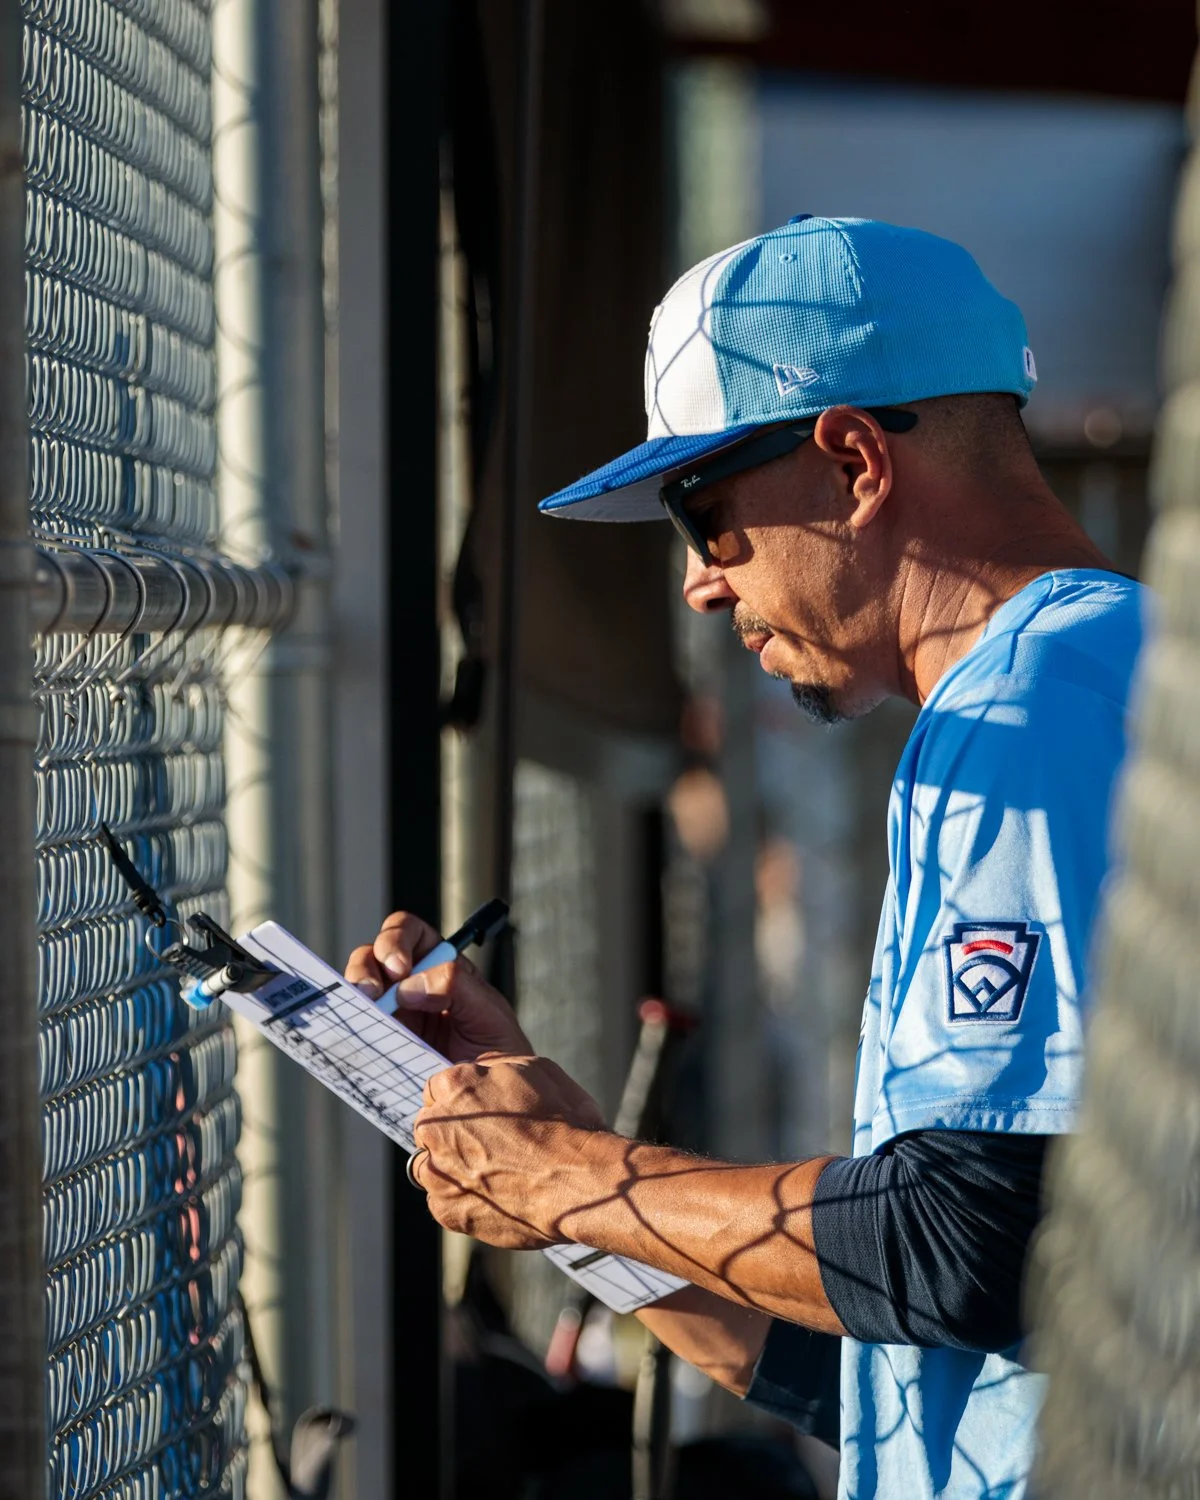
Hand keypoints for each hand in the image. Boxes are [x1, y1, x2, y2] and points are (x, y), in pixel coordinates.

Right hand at [345, 911, 530, 1062]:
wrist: (495, 1100)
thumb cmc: (498, 1051)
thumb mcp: (489, 1012)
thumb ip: (457, 986)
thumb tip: (407, 987)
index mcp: (440, 966)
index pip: (410, 933)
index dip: (398, 940)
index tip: (400, 968)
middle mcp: (411, 984)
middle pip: (373, 954)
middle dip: (367, 966)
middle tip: (373, 992)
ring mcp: (392, 1014)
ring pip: (358, 987)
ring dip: (354, 991)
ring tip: (366, 1010)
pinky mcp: (380, 1043)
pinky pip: (355, 1026)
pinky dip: (348, 1023)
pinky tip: (354, 1031)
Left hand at [411, 1054, 609, 1248]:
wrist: (577, 1182)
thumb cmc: (563, 1123)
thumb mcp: (536, 1069)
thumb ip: (496, 1068)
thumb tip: (482, 1069)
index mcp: (454, 1086)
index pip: (438, 1088)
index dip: (462, 1101)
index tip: (482, 1114)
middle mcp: (435, 1127)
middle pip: (431, 1127)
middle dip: (452, 1133)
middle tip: (490, 1144)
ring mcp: (437, 1172)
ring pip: (431, 1165)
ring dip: (453, 1167)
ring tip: (492, 1173)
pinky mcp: (447, 1210)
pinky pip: (445, 1201)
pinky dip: (464, 1199)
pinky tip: (495, 1195)